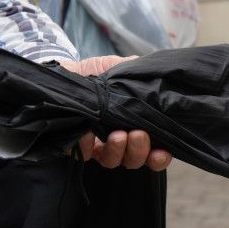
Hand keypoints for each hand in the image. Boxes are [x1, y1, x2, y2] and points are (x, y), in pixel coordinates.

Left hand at [58, 55, 171, 171]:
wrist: (67, 71)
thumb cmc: (96, 72)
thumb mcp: (119, 67)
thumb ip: (138, 75)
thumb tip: (154, 76)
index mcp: (133, 126)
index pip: (152, 152)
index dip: (158, 157)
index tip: (161, 152)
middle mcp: (117, 140)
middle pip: (133, 160)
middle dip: (139, 150)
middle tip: (138, 134)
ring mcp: (96, 145)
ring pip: (112, 160)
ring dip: (118, 150)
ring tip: (118, 135)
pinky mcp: (74, 144)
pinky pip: (83, 153)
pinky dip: (88, 145)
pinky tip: (89, 132)